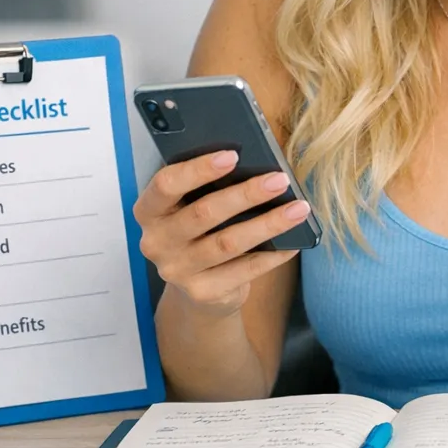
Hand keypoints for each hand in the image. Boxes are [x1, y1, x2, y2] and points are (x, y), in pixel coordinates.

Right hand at [134, 150, 308, 317]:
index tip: (233, 155)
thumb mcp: (192, 205)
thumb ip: (208, 187)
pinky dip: (272, 255)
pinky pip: (243, 271)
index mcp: (149, 210)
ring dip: (267, 224)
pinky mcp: (202, 292)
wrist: (197, 289)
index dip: (198, 169)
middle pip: (203, 213)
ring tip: (298, 209)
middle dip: (245, 194)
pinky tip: (294, 242)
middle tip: (280, 180)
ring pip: (228, 243)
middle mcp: (156, 242)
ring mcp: (177, 271)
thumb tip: (254, 163)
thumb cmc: (200, 230)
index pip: (166, 184)